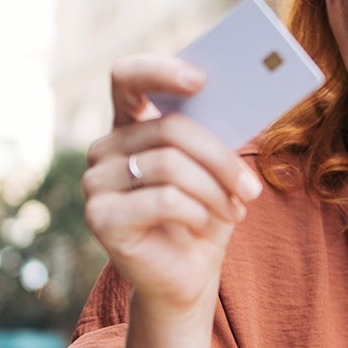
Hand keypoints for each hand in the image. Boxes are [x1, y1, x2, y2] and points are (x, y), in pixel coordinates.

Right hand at [84, 55, 263, 311]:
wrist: (185, 276)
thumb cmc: (202, 216)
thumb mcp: (213, 171)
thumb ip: (214, 134)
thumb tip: (242, 100)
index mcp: (128, 127)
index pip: (127, 78)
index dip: (160, 71)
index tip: (202, 80)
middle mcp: (104, 150)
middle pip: (168, 129)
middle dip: (219, 157)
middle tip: (252, 186)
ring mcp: (95, 183)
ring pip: (170, 165)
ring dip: (215, 189)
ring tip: (237, 209)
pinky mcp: (100, 218)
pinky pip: (164, 200)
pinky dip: (197, 212)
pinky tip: (207, 224)